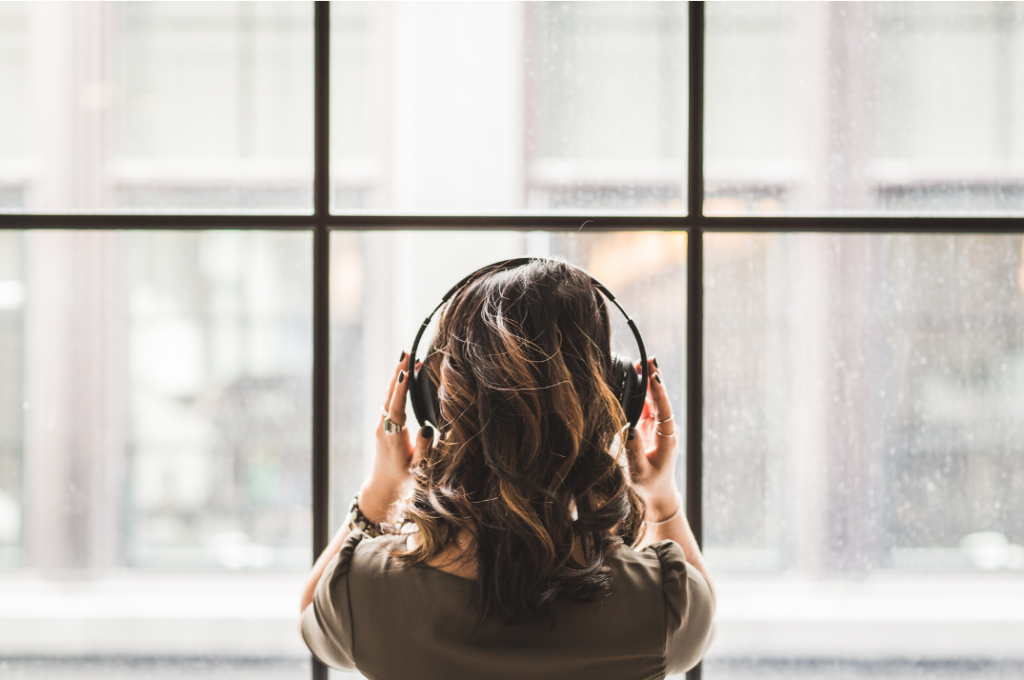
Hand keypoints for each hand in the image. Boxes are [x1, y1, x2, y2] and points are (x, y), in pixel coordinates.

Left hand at [359, 351, 432, 522]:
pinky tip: (404, 376)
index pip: (397, 408)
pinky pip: (390, 401)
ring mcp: (382, 426)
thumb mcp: (418, 469)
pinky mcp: (383, 425)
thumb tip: (426, 428)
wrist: (383, 488)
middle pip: (390, 395)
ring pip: (389, 396)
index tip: (406, 371)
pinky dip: (397, 387)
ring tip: (407, 357)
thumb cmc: (403, 480)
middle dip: (398, 373)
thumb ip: (424, 450)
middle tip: (407, 352)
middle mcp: (384, 428)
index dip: (401, 390)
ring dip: (398, 376)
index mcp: (392, 438)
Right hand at [624, 358, 680, 520]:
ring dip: (647, 382)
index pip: (664, 410)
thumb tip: (627, 428)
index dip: (659, 392)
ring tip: (641, 362)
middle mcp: (666, 428)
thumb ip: (634, 450)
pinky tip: (635, 377)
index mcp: (667, 437)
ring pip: (653, 399)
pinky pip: (646, 405)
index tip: (654, 377)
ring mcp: (659, 425)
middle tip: (648, 359)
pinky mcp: (650, 426)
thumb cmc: (649, 484)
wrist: (658, 492)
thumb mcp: (640, 470)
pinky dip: (640, 391)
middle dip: (654, 379)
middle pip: (660, 399)